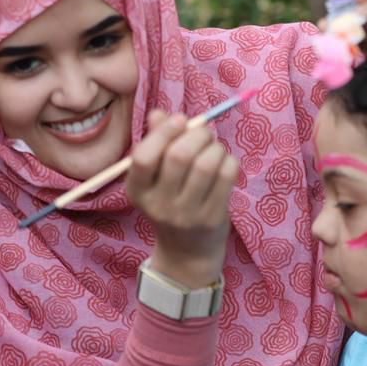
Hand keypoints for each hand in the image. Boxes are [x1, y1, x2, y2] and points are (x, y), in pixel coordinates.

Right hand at [126, 110, 237, 288]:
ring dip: (215, 147)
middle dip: (197, 134)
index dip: (164, 133)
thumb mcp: (154, 177)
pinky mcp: (211, 218)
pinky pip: (226, 176)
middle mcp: (158, 205)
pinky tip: (225, 163)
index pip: (143, 157)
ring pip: (206, 165)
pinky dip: (229, 161)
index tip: (180, 120)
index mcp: (137, 190)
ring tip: (214, 149)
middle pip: (178, 156)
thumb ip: (155, 142)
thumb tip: (159, 114)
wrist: (187, 251)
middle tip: (204, 133)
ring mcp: (186, 214)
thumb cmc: (171, 201)